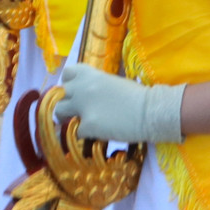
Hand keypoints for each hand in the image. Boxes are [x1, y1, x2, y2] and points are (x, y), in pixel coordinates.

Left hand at [54, 64, 185, 143]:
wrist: (152, 111)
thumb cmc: (139, 96)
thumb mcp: (113, 83)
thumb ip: (96, 87)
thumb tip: (87, 97)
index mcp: (91, 75)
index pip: (67, 73)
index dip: (69, 83)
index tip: (76, 91)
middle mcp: (83, 88)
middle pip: (57, 95)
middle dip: (64, 103)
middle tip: (75, 112)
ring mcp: (83, 108)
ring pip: (59, 113)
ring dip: (66, 119)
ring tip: (79, 124)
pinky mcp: (88, 126)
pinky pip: (73, 132)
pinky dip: (80, 135)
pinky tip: (92, 135)